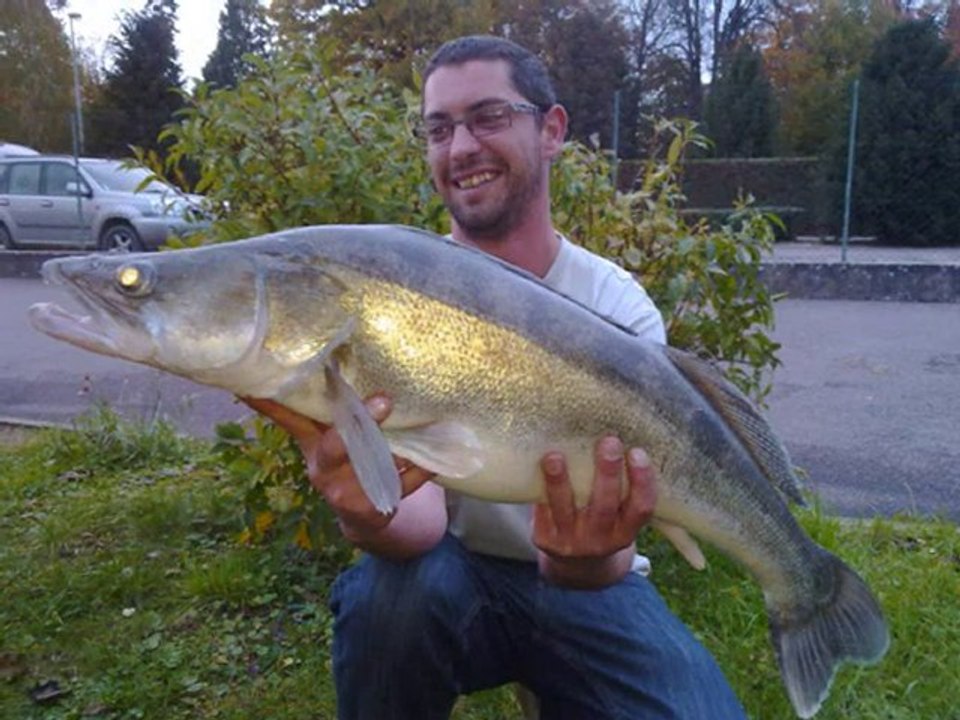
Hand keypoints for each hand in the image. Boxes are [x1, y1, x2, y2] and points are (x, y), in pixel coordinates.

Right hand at [242, 396, 434, 538]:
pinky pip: (403, 485)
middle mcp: (323, 468)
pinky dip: (419, 470)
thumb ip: (316, 409)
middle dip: (360, 423)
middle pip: (335, 446)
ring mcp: (347, 491)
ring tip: (406, 421)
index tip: (253, 382)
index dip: (269, 403)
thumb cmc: (346, 462)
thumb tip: (298, 359)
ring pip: (372, 465)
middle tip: (383, 400)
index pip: (288, 419)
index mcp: (311, 445)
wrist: (364, 515)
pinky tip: (434, 459)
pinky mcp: (374, 507)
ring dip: (392, 445)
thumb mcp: (325, 438)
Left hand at [533, 437, 655, 587]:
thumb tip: (613, 429)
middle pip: (604, 505)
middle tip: (609, 441)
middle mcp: (601, 540)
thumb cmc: (602, 521)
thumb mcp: (618, 515)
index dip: (642, 482)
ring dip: (560, 481)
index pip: (640, 508)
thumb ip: (620, 486)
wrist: (576, 565)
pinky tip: (537, 466)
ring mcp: (572, 542)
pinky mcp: (546, 540)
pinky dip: (541, 489)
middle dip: (608, 472)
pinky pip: (543, 512)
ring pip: (565, 509)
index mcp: (625, 531)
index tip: (638, 452)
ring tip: (555, 456)